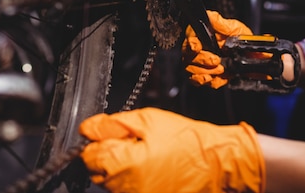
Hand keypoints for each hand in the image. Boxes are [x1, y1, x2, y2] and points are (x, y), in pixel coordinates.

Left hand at [79, 107, 264, 192]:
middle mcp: (125, 188)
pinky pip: (129, 192)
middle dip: (109, 156)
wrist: (216, 161)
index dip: (99, 141)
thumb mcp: (147, 119)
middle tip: (134, 143)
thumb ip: (112, 124)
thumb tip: (88, 129)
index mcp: (122, 164)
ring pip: (112, 184)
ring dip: (121, 170)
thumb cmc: (186, 139)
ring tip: (146, 156)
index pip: (88, 156)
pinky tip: (151, 169)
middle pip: (98, 172)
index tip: (114, 134)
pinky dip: (134, 182)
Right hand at [182, 10, 251, 88]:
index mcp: (202, 36)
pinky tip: (219, 76)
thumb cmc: (241, 39)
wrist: (252, 55)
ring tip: (220, 69)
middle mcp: (198, 50)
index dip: (190, 44)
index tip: (197, 47)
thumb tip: (210, 17)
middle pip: (187, 57)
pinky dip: (211, 81)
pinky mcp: (206, 76)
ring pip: (191, 71)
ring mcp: (200, 64)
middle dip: (202, 61)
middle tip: (216, 60)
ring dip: (205, 73)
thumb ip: (221, 23)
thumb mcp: (233, 27)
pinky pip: (200, 82)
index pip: (189, 39)